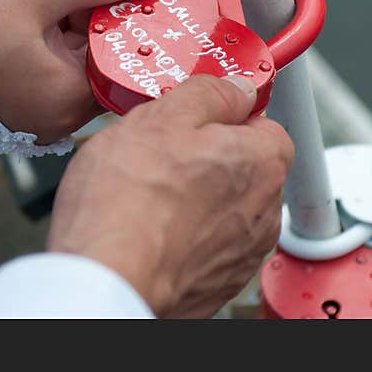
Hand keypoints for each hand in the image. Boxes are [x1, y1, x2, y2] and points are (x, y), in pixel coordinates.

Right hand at [46, 74, 293, 317]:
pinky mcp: (214, 284)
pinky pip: (201, 245)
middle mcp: (263, 211)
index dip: (224, 114)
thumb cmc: (129, 202)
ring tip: (142, 193)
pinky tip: (144, 226)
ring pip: (219, 207)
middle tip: (156, 152)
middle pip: (239, 166)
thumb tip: (233, 88)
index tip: (195, 115)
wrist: (108, 277)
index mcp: (262, 161)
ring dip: (190, 197)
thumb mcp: (163, 116)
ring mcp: (240, 254)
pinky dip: (179, 234)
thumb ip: (209, 93)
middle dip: (202, 157)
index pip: (263, 123)